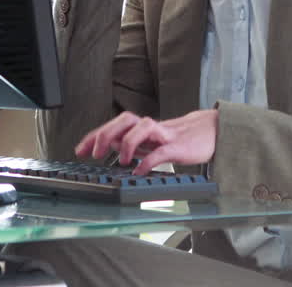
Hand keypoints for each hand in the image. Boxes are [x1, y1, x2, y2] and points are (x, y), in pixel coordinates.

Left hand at [74, 109, 218, 175]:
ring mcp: (166, 135)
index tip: (80, 150)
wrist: (212, 131)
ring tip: (122, 161)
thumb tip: (111, 143)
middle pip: (125, 120)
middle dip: (105, 134)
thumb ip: (133, 141)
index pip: (114, 125)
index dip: (95, 135)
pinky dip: (149, 161)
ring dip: (128, 143)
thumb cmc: (181, 138)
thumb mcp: (152, 140)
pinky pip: (162, 151)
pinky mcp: (179, 146)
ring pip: (144, 127)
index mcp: (143, 128)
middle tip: (95, 154)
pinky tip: (140, 171)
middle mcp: (151, 128)